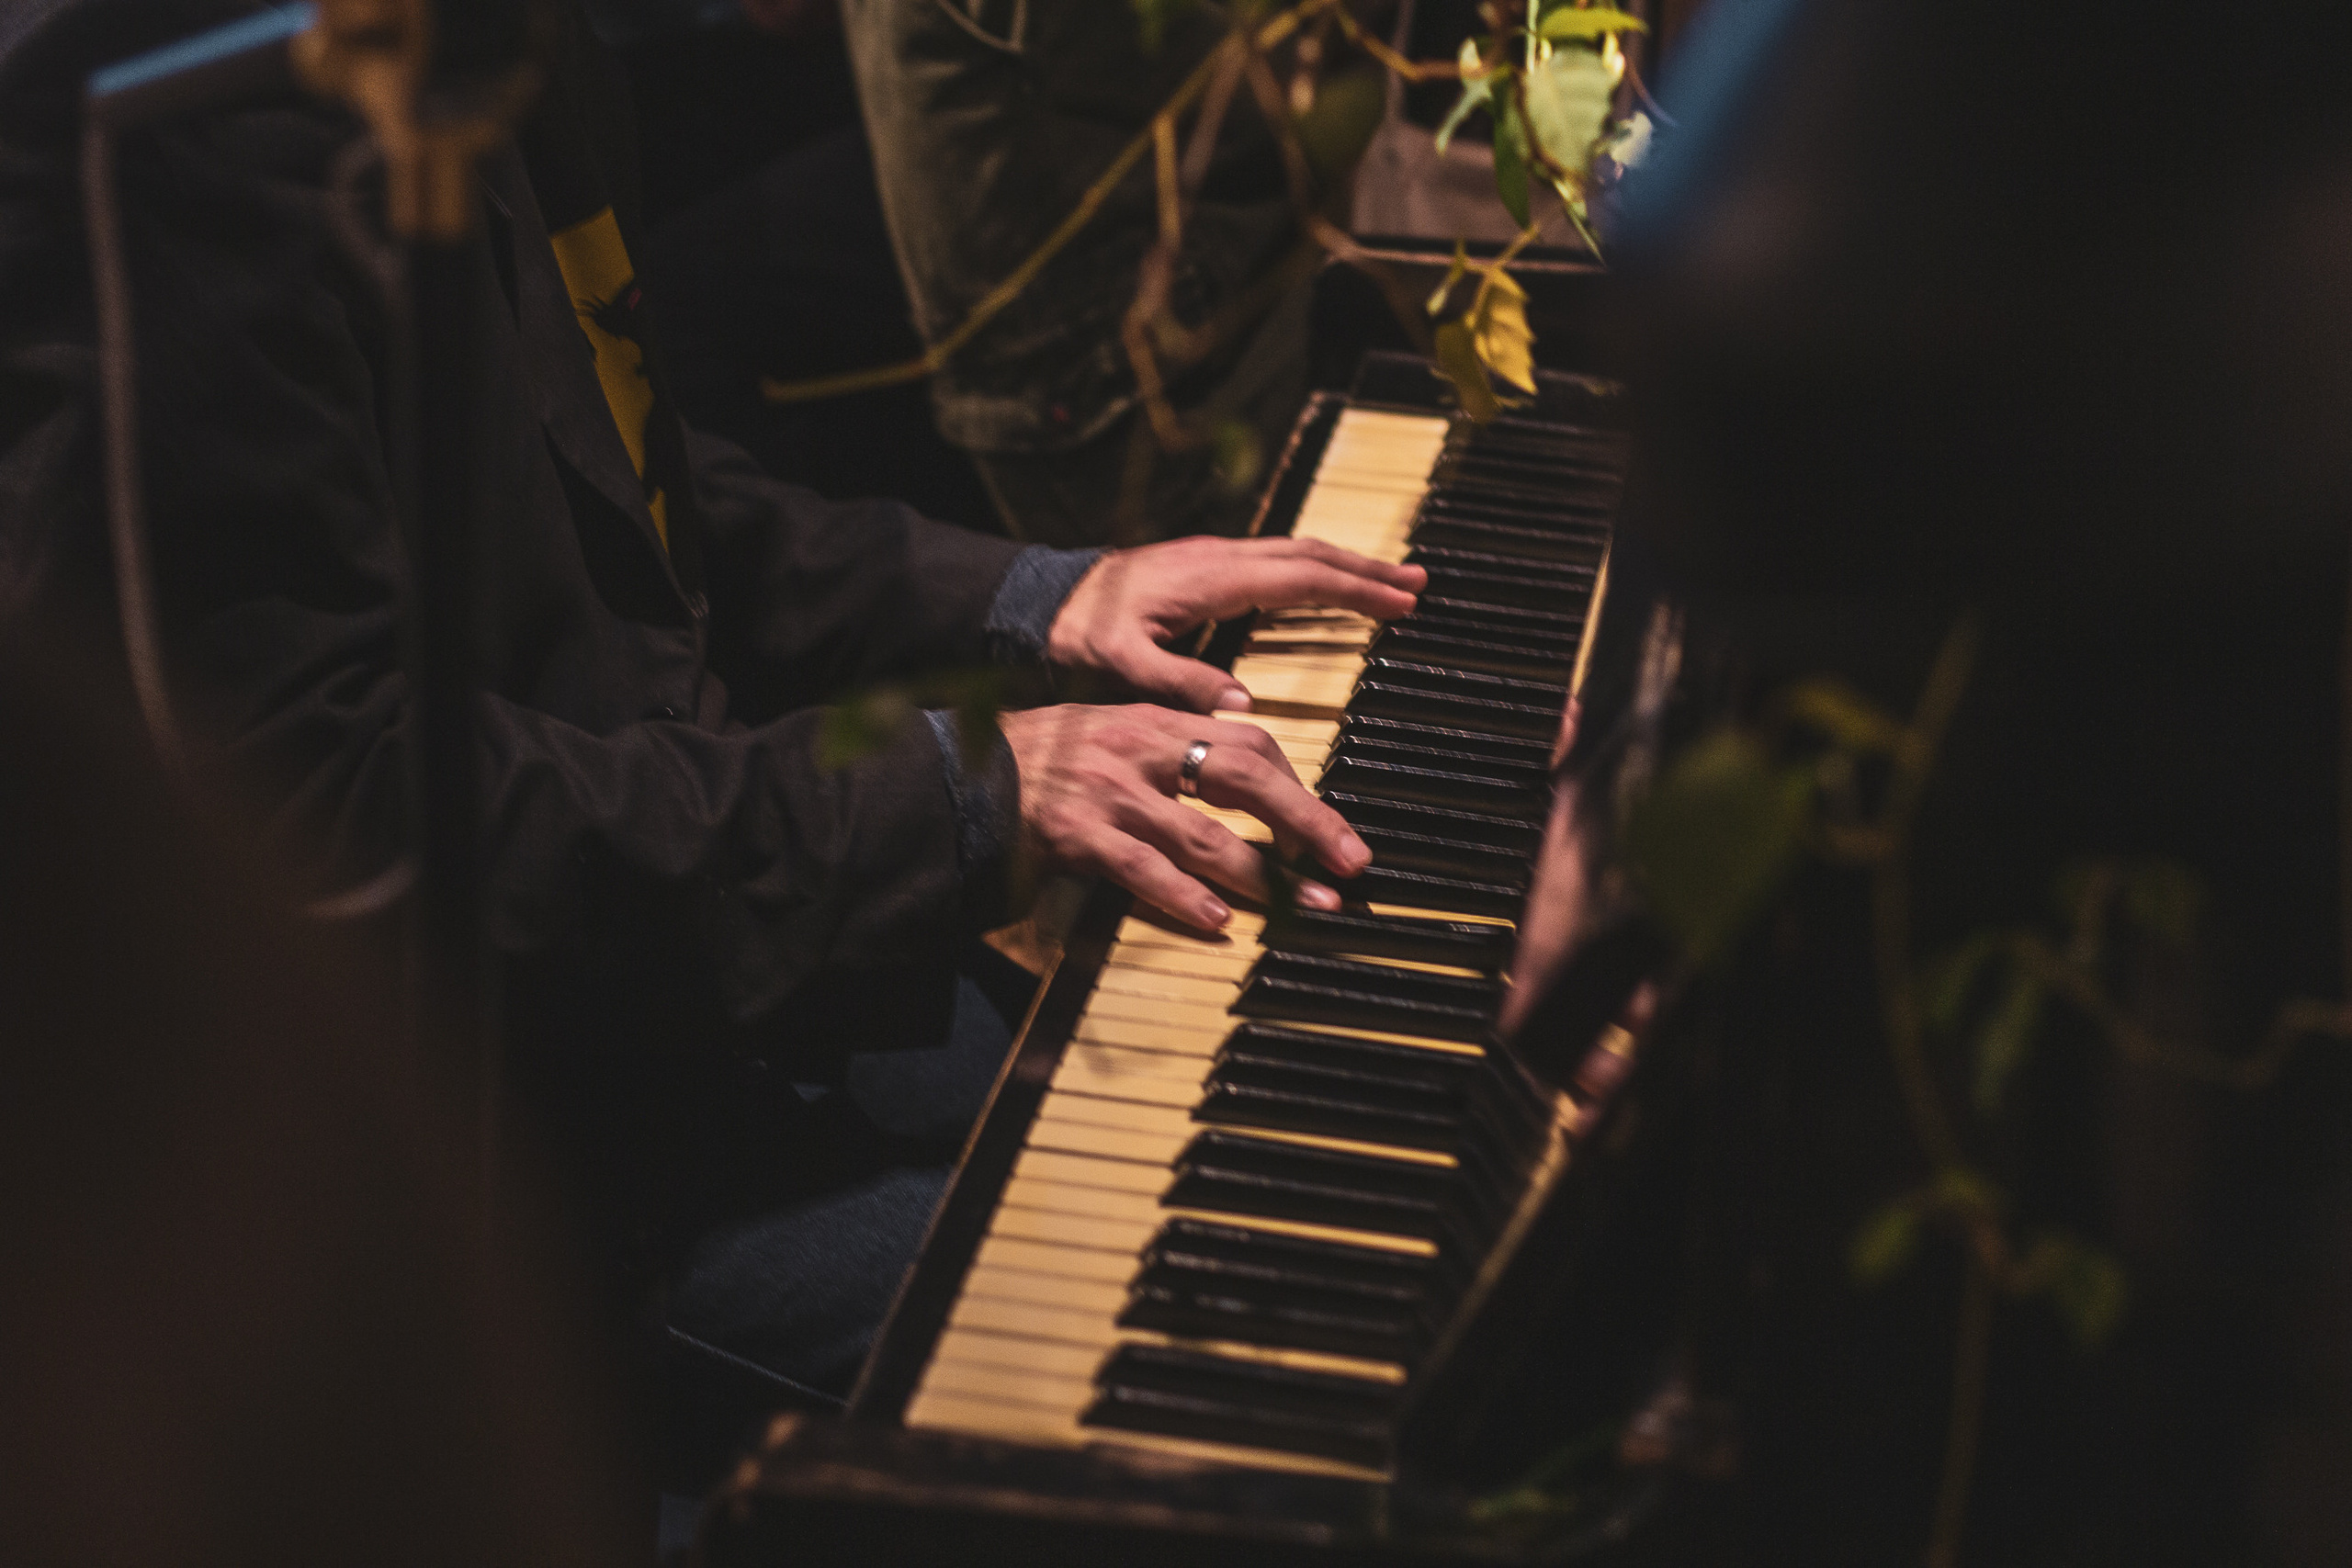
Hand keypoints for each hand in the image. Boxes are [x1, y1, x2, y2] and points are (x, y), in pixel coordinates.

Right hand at [1000, 703, 1372, 932]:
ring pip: (1204, 835)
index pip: (1246, 738)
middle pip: (1246, 776)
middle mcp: (1139, 750)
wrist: (958, 775)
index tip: (1322, 821)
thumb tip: (1233, 756)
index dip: (1294, 781)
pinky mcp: (1078, 836)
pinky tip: (1216, 922)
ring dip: (1262, 876)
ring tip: (1302, 905)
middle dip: (1306, 821)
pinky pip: (1142, 870)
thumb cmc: (1037, 757)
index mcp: (1153, 720)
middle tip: (1349, 860)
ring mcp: (1110, 795)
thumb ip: (1168, 743)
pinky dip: (1183, 897)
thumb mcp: (1108, 730)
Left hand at [1046, 537, 1425, 712]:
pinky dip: (1315, 571)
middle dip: (1368, 570)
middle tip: (1419, 585)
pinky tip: (1329, 584)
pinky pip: (1277, 562)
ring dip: (1347, 566)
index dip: (1356, 590)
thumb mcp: (1119, 661)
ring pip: (1296, 553)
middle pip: (1311, 556)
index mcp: (1212, 579)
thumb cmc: (1078, 632)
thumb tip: (1239, 704)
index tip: (1400, 604)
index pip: (1302, 577)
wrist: (1044, 599)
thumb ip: (1178, 680)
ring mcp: (1215, 558)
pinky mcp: (1206, 567)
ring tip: (1393, 581)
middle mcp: (1221, 559)